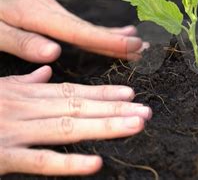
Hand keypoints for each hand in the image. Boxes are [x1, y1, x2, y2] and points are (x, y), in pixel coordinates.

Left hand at [0, 0, 142, 61]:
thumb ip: (21, 42)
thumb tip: (55, 53)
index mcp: (40, 16)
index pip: (82, 33)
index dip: (110, 42)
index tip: (136, 47)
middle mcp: (50, 10)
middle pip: (90, 29)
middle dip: (119, 40)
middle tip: (146, 49)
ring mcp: (49, 10)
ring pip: (86, 27)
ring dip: (112, 36)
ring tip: (136, 41)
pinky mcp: (45, 12)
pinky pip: (77, 26)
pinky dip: (96, 32)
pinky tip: (108, 32)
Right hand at [0, 66, 151, 174]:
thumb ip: (22, 82)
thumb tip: (46, 72)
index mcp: (23, 95)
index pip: (71, 92)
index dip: (103, 93)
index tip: (130, 93)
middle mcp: (24, 110)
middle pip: (78, 107)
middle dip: (115, 109)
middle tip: (147, 111)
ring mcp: (14, 133)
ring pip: (67, 128)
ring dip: (106, 127)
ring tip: (137, 125)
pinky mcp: (3, 157)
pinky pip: (40, 161)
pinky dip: (69, 163)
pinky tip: (96, 163)